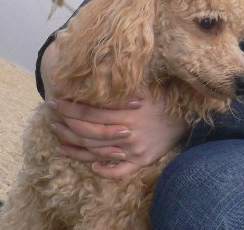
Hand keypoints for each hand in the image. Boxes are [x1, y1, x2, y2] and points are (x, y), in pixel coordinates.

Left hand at [41, 42, 188, 179]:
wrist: (191, 115)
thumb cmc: (167, 96)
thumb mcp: (148, 85)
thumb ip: (126, 83)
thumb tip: (102, 71)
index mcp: (129, 112)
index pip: (92, 112)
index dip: (71, 107)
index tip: (55, 100)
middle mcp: (129, 133)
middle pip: (89, 132)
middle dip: (67, 124)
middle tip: (51, 116)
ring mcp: (134, 150)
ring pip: (97, 152)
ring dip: (75, 146)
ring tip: (59, 138)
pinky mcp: (142, 161)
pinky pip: (119, 171)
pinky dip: (103, 169)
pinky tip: (91, 164)